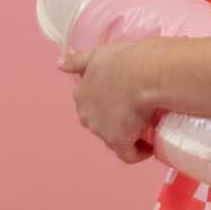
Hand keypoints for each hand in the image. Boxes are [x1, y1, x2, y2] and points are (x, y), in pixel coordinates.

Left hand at [56, 41, 160, 163]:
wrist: (144, 74)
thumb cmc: (125, 60)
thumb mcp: (98, 54)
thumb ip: (78, 60)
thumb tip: (59, 64)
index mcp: (81, 95)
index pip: (92, 107)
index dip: (108, 105)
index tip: (124, 100)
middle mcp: (86, 115)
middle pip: (102, 124)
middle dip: (118, 122)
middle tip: (138, 112)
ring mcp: (101, 131)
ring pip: (115, 139)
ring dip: (130, 135)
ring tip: (149, 126)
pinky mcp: (119, 142)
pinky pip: (129, 155)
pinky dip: (140, 152)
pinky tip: (151, 145)